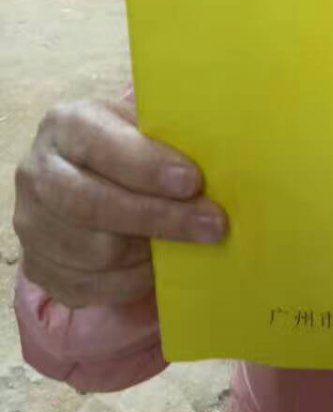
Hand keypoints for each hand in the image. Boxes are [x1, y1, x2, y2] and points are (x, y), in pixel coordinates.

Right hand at [14, 100, 227, 307]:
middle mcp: (37, 173)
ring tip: (189, 244)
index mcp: (65, 126)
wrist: (78, 178)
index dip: (148, 166)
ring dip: (150, 252)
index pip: (101, 145)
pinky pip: (91, 286)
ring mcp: (31, 225)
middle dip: (160, 217)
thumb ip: (167, 137)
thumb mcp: (139, 125)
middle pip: (95, 206)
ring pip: (95, 252)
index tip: (193, 181)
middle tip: (213, 224)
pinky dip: (132, 280)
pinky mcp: (37, 267)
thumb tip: (222, 159)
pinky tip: (158, 265)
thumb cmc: (125, 148)